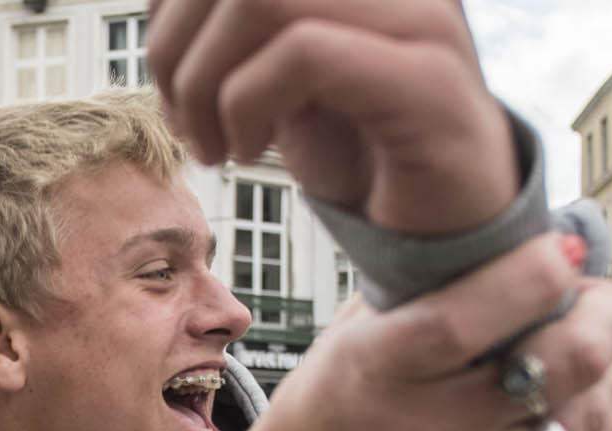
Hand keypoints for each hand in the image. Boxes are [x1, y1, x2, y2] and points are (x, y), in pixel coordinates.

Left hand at [147, 0, 515, 233]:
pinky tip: (248, 153)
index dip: (169, 10)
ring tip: (213, 145)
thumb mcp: (280, 78)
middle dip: (175, 47)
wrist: (451, 228)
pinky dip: (247, 107)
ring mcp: (415, 21)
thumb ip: (233, 35)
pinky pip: (304, 54)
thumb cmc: (364, 150)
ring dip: (206, 82)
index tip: (170, 79)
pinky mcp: (424, 80)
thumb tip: (160, 13)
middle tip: (183, 120)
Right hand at [232, 236, 611, 430]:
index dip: (540, 271)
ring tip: (587, 345)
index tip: (562, 249)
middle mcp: (427, 424)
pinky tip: (579, 395)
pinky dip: (593, 416)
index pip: (476, 314)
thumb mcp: (354, 332)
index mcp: (382, 363)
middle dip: (602, 313)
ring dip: (604, 365)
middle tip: (594, 296)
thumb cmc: (328, 403)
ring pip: (583, 410)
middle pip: (562, 362)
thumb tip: (519, 237)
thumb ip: (426, 286)